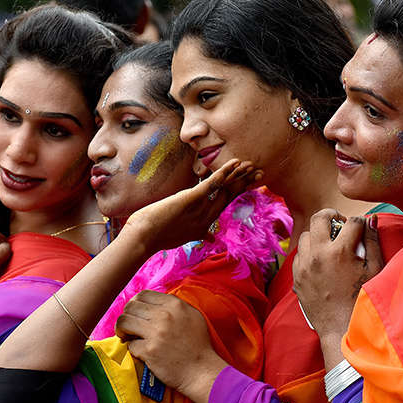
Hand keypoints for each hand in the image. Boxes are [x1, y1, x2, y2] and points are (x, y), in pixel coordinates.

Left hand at [115, 290, 226, 402]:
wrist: (201, 371)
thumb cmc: (198, 345)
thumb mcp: (191, 316)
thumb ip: (172, 306)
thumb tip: (151, 303)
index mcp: (175, 305)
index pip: (143, 294)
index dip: (135, 303)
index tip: (135, 313)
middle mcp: (165, 316)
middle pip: (130, 307)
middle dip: (126, 316)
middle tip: (128, 327)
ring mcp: (156, 333)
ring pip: (124, 322)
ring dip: (122, 330)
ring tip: (126, 336)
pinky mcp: (149, 351)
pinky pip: (130, 344)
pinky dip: (132, 348)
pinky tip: (140, 351)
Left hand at [120, 159, 261, 254]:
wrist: (143, 239)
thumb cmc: (156, 236)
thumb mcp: (181, 235)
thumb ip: (199, 234)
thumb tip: (210, 238)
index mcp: (204, 224)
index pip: (225, 203)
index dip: (238, 192)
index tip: (250, 183)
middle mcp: (206, 217)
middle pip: (230, 196)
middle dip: (245, 182)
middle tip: (259, 172)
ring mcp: (200, 209)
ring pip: (225, 189)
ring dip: (239, 175)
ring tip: (252, 165)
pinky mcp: (191, 199)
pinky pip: (212, 184)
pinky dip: (224, 172)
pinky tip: (235, 163)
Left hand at [293, 211, 383, 363]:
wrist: (340, 328)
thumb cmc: (361, 300)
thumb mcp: (374, 270)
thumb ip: (372, 241)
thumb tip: (371, 220)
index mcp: (339, 252)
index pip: (351, 222)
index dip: (360, 222)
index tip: (361, 227)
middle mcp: (318, 255)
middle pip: (319, 218)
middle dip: (332, 216)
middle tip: (340, 224)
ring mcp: (304, 266)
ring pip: (306, 235)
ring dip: (318, 235)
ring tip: (330, 245)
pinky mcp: (296, 277)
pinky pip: (299, 254)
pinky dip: (309, 253)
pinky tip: (321, 261)